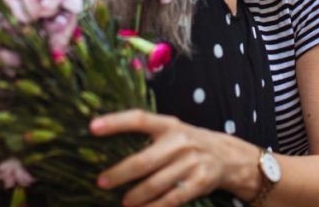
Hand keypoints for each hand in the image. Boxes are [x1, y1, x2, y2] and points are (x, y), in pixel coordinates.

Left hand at [91, 110, 254, 206]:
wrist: (226, 156)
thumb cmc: (187, 143)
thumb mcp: (171, 130)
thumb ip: (147, 134)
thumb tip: (106, 146)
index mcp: (168, 125)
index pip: (139, 119)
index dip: (116, 122)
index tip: (92, 127)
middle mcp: (180, 141)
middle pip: (144, 160)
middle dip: (119, 174)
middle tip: (102, 182)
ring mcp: (191, 162)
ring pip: (156, 184)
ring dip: (136, 196)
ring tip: (124, 202)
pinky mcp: (200, 181)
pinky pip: (172, 199)